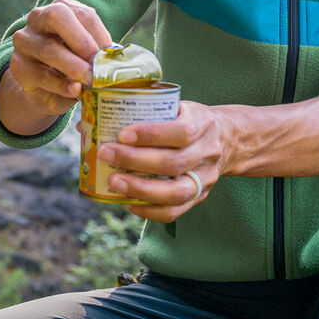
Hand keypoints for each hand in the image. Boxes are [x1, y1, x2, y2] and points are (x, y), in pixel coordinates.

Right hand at [9, 0, 112, 118]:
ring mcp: (25, 41)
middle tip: (97, 63)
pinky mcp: (18, 67)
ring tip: (90, 80)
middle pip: (57, 16)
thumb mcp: (86, 53)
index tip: (111, 54)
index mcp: (61, 8)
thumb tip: (114, 61)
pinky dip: (61, 85)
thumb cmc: (73, 61)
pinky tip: (75, 91)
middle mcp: (38, 18)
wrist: (45, 87)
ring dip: (73, 66)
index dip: (99, 33)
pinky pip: (41, 75)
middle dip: (81, 40)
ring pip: (48, 49)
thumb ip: (97, 52)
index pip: (82, 13)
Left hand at [96, 100, 234, 222]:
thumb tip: (89, 124)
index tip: (122, 133)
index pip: (181, 131)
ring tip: (113, 182)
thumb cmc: (191, 119)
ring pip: (176, 192)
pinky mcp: (200, 196)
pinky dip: (148, 210)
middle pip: (173, 163)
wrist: (229, 139)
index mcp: (203, 123)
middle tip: (105, 154)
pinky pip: (175, 212)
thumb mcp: (177, 106)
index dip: (151, 134)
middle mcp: (207, 152)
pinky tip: (127, 202)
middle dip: (135, 161)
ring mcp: (205, 178)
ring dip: (141, 189)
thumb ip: (142, 113)